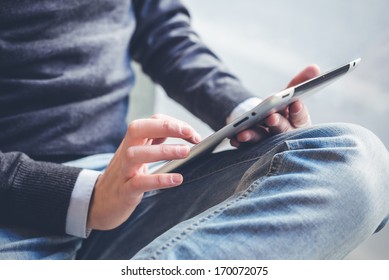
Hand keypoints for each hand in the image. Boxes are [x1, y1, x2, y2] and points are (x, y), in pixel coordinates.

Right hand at [87, 114, 200, 229]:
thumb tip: (186, 135)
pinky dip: (158, 180)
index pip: (151, 121)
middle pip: (138, 129)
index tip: (193, 134)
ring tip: (186, 152)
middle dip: (165, 126)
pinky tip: (177, 179)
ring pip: (136, 154)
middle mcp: (125, 152)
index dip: (173, 123)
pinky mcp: (124, 191)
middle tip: (189, 134)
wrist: (100, 202)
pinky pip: (139, 183)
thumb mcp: (140, 156)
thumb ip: (156, 143)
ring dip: (163, 151)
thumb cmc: (126, 176)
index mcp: (132, 142)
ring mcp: (122, 171)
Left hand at [231, 64, 319, 146]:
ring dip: (254, 136)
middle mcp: (285, 134)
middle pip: (282, 130)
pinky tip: (234, 138)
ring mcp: (269, 142)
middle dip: (277, 123)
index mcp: (298, 122)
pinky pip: (247, 146)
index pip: (301, 117)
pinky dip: (240, 142)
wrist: (264, 121)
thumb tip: (314, 67)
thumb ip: (300, 82)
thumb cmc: (281, 107)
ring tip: (244, 133)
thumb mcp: (289, 93)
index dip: (299, 111)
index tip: (296, 103)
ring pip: (263, 139)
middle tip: (271, 117)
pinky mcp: (254, 147)